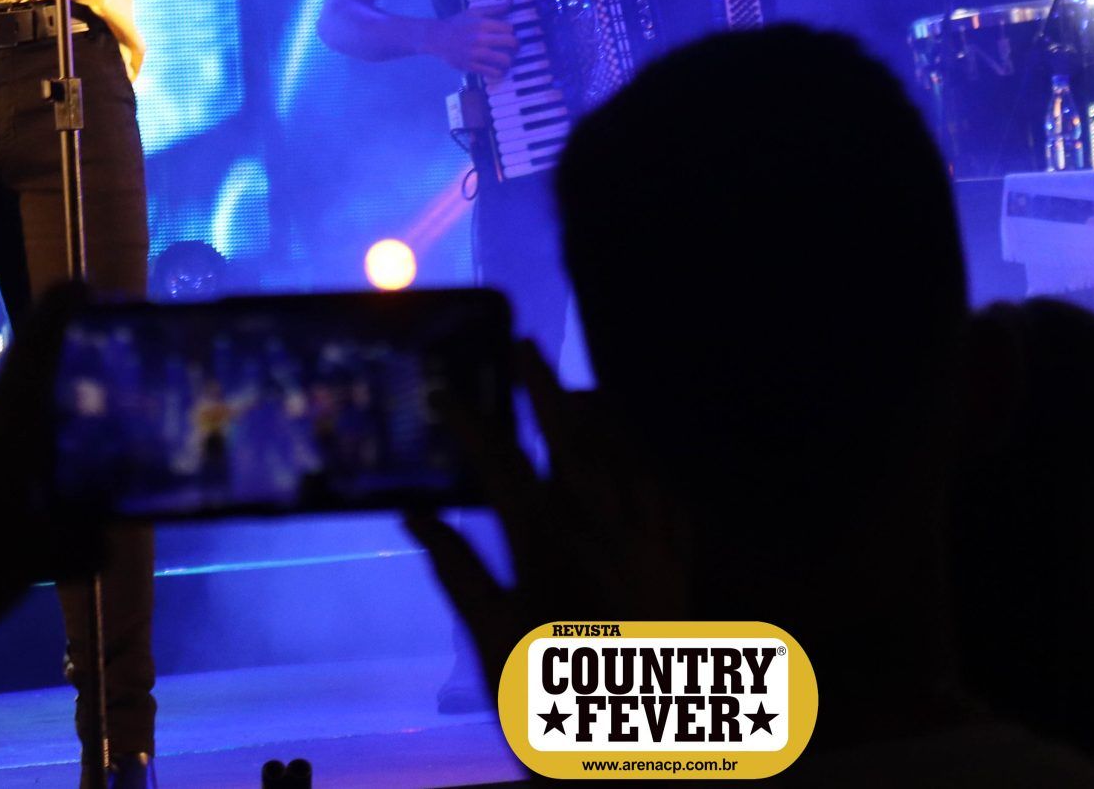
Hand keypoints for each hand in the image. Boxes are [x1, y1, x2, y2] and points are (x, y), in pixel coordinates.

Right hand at [403, 341, 688, 680]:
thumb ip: (459, 572)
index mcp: (548, 546)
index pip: (501, 465)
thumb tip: (414, 516)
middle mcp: (603, 531)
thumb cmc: (554, 701)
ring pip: (627, 457)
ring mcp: (649, 544)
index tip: (445, 392)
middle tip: (523, 346)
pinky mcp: (679, 567)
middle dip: (544, 388)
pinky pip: (667, 496)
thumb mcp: (494, 640)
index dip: (470, 424)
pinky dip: (647, 466)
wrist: (636, 750)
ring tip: (576, 389)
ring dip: (599, 417)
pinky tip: (638, 460)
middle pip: (572, 438)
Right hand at [431, 2, 518, 78]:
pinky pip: (491, 72)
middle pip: (510, 42)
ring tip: (508, 60)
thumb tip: (511, 2)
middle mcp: (480, 38)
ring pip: (504, 60)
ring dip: (509, 61)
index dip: (512, 31)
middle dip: (516, 45)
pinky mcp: (470, 66)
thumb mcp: (474, 12)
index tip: (509, 34)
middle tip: (515, 47)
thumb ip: (494, 9)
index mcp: (482, 24)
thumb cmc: (457, 24)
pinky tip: (499, 70)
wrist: (436, 38)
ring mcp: (475, 54)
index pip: (509, 28)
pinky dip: (499, 73)